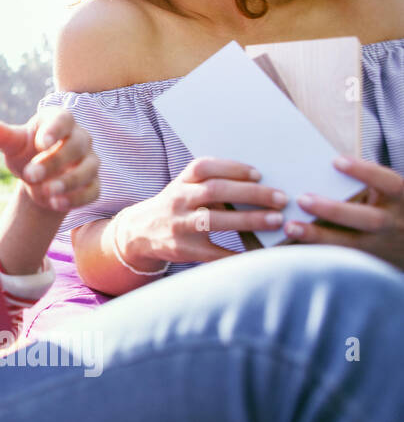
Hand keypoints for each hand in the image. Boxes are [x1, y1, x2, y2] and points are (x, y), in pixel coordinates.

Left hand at [0, 108, 98, 212]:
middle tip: (30, 175)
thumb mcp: (11, 144)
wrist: (38, 178)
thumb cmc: (26, 152)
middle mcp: (80, 138)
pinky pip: (91, 191)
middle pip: (76, 146)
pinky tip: (56, 204)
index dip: (55, 130)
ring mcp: (90, 161)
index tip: (42, 143)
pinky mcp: (93, 184)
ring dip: (67, 182)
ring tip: (46, 192)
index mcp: (60, 120)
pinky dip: (75, 199)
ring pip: (87, 170)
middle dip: (54, 161)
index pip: (63, 119)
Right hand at [116, 157, 287, 267]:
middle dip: (251, 194)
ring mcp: (179, 226)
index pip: (204, 168)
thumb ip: (211, 184)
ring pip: (214, 220)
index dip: (232, 168)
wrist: (139, 233)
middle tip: (281, 198)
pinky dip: (239, 253)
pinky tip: (262, 253)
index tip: (259, 174)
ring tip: (276, 220)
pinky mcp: (184, 250)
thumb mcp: (184, 189)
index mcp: (180, 182)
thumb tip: (260, 185)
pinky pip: (215, 252)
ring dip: (248, 219)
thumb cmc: (175, 207)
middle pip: (215, 191)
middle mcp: (177, 201)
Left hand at [285, 156, 403, 270]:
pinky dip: (315, 251)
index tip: (336, 161)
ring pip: (352, 244)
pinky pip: (339, 258)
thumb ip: (364, 185)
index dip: (364, 172)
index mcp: (401, 199)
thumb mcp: (387, 195)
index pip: (390, 183)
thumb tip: (320, 170)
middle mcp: (395, 224)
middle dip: (335, 210)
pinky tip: (292, 246)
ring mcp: (381, 245)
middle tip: (302, 199)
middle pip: (370, 219)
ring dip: (319, 236)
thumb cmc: (390, 208)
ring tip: (290, 227)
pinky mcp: (366, 261)